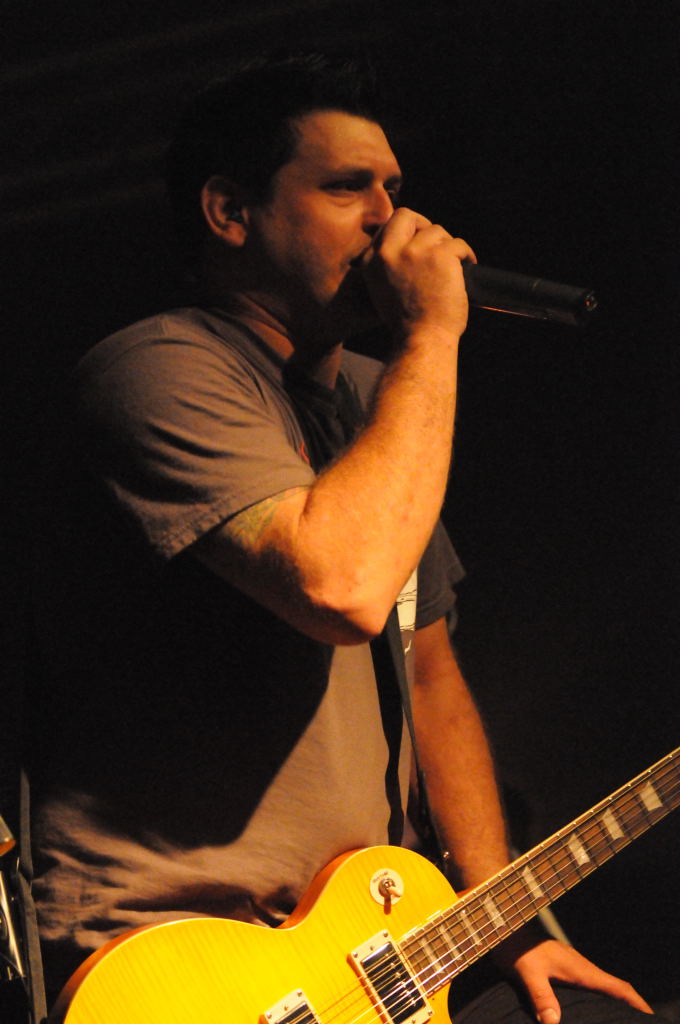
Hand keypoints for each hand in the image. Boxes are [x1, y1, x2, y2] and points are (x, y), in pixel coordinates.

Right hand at [360, 207, 475, 340]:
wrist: (422, 339)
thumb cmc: (407, 323)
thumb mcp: (382, 291)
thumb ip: (386, 266)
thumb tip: (405, 245)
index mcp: (372, 261)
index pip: (388, 226)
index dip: (407, 230)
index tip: (418, 242)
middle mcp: (389, 252)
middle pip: (408, 215)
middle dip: (424, 225)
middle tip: (437, 244)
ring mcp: (414, 251)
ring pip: (438, 232)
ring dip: (448, 247)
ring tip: (453, 267)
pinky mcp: (440, 256)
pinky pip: (458, 244)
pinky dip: (466, 255)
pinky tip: (467, 267)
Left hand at [494, 932, 653, 1023]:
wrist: (505, 927)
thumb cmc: (516, 948)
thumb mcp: (527, 973)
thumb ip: (541, 996)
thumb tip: (554, 1023)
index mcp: (579, 968)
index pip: (616, 986)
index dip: (635, 1002)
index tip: (650, 1016)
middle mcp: (580, 966)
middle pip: (614, 987)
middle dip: (630, 1005)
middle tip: (641, 1023)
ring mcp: (572, 965)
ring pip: (602, 985)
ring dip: (615, 1001)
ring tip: (621, 1019)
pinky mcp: (563, 967)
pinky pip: (589, 984)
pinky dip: (599, 996)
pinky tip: (592, 1007)